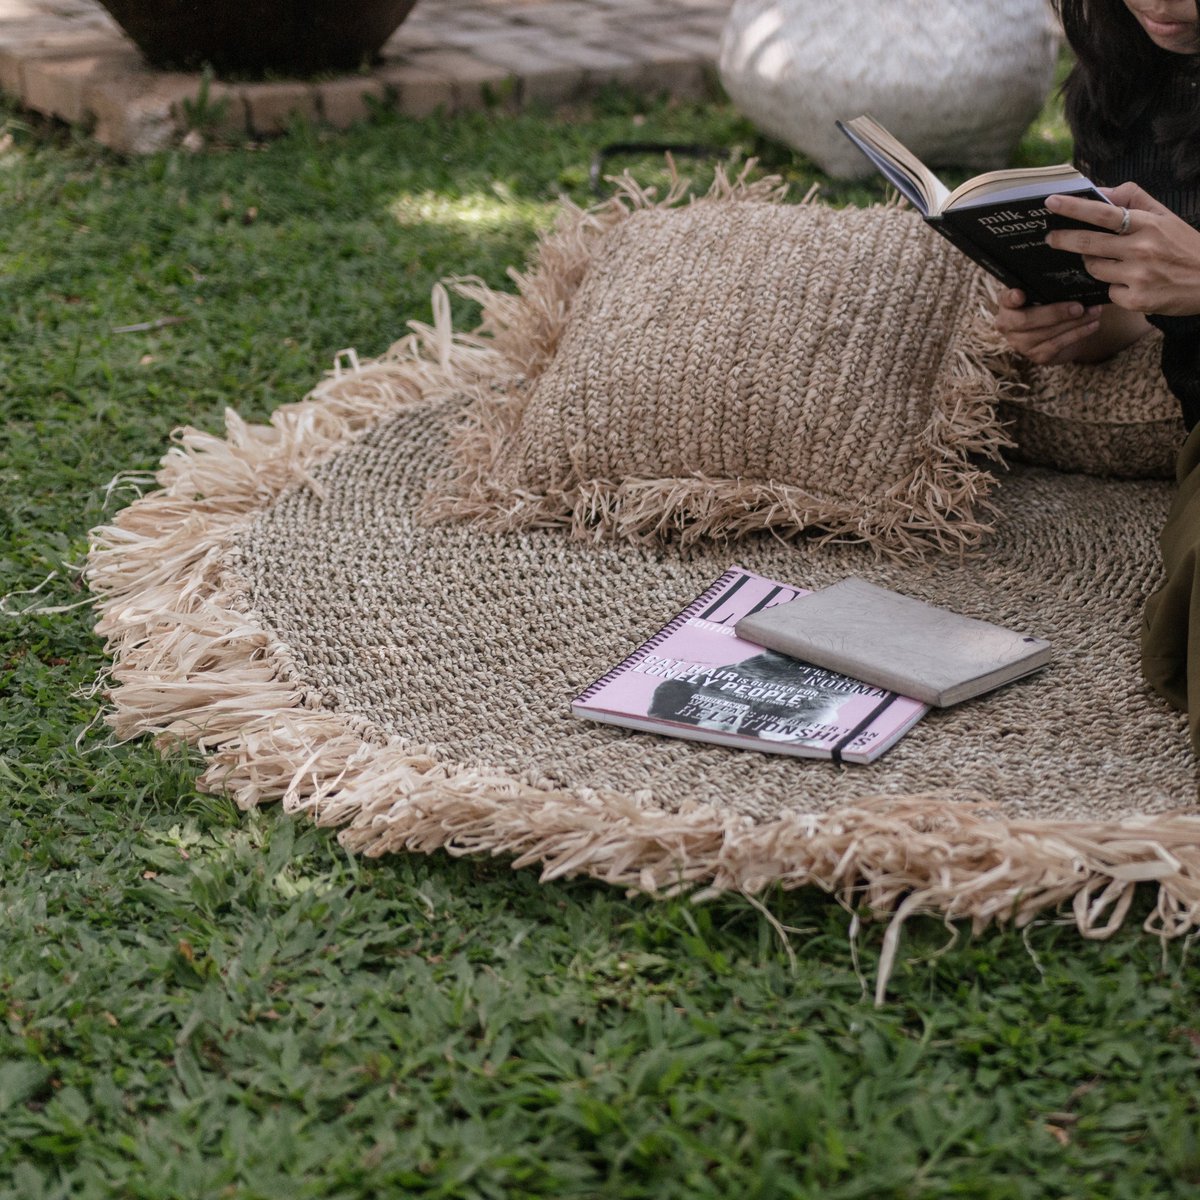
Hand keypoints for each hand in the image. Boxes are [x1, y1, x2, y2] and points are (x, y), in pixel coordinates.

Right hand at [993, 288, 1103, 364]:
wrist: (1060, 331)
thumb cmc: (1052, 304)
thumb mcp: (1048, 294)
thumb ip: (1050, 288)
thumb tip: (1074, 278)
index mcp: (1008, 304)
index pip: (1005, 300)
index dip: (1011, 298)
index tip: (1019, 294)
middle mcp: (1008, 325)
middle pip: (1025, 320)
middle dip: (1054, 313)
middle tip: (1079, 307)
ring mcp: (1020, 343)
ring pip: (1045, 333)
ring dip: (1074, 323)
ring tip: (1094, 312)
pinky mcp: (1036, 356)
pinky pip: (1057, 344)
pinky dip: (1078, 333)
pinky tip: (1092, 325)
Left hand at [1045, 183, 1199, 316]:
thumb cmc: (1184, 245)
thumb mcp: (1165, 216)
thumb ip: (1133, 199)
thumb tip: (1100, 191)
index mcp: (1148, 224)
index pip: (1103, 213)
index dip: (1074, 207)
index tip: (1051, 202)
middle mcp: (1141, 249)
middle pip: (1088, 244)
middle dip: (1063, 239)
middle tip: (1050, 238)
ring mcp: (1137, 276)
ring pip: (1095, 268)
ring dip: (1094, 263)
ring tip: (1113, 261)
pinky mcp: (1136, 300)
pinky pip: (1109, 292)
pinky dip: (1114, 287)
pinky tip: (1132, 284)